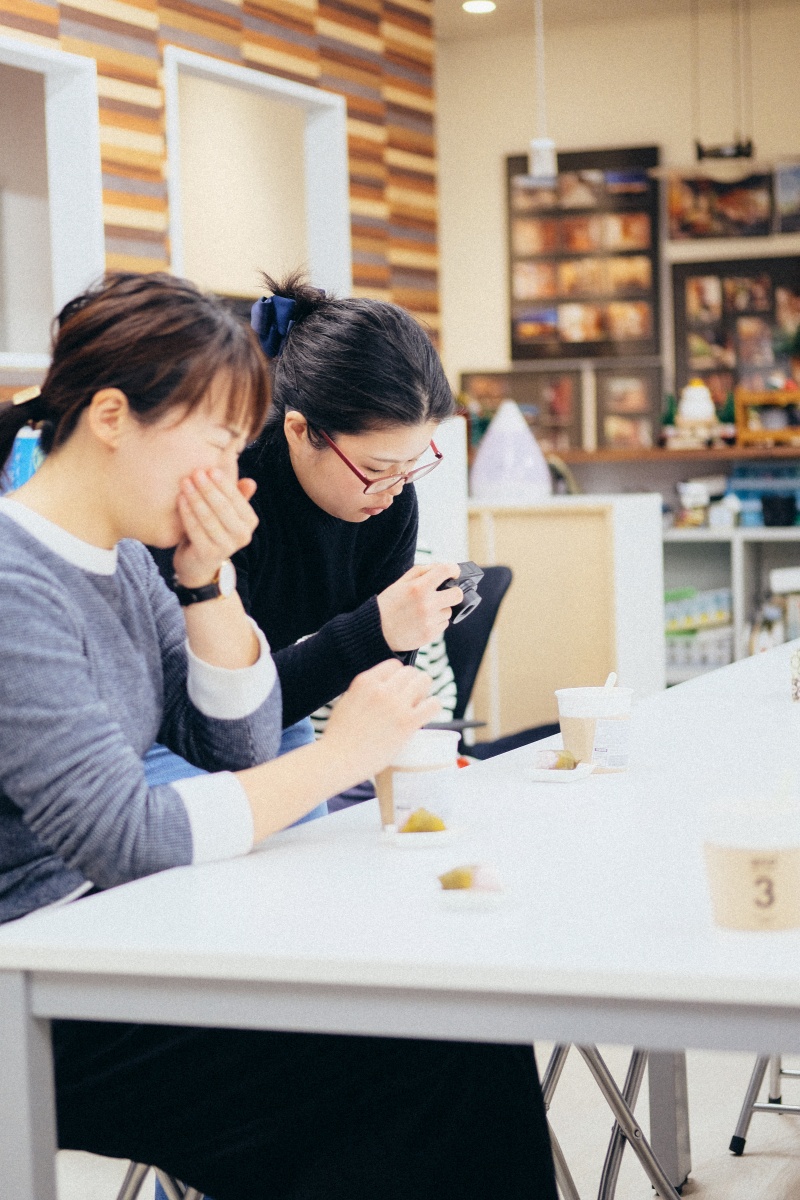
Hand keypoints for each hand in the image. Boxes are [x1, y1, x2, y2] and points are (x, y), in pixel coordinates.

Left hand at [172, 467, 257, 589]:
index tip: (210, 469)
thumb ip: (236, 496)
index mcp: (250, 522)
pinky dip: (187, 513)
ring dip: (196, 498)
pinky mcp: (208, 554)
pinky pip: (196, 529)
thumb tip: (251, 481)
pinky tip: (180, 499)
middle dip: (208, 489)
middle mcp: (243, 536)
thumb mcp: (225, 512)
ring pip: (209, 518)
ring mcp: (226, 547)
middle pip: (223, 508)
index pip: (237, 499)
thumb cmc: (212, 530)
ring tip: (185, 483)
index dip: (224, 483)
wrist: (198, 564)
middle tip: (195, 472)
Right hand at [321, 660, 440, 779]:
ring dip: (424, 692)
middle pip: (410, 672)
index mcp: (365, 681)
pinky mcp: (407, 722)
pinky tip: (425, 715)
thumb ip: (364, 691)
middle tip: (409, 701)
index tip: (397, 691)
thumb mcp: (347, 701)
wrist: (338, 759)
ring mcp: (395, 705)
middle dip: (412, 684)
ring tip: (417, 707)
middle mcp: (381, 689)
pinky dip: (433, 707)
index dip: (399, 678)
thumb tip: (382, 689)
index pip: (394, 665)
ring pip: (424, 681)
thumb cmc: (340, 736)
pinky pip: (433, 704)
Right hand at [376, 562, 463, 651]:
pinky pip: (444, 624)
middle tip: (447, 593)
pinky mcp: (430, 634)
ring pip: (449, 611)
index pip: (446, 571)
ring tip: (424, 611)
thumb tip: (441, 567)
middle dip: (454, 592)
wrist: (377, 632)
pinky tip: (423, 621)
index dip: (453, 569)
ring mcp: (429, 621)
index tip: (453, 572)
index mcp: (418, 587)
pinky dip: (436, 621)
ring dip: (441, 609)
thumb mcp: (400, 583)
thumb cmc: (389, 605)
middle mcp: (426, 604)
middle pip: (457, 595)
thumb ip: (421, 571)